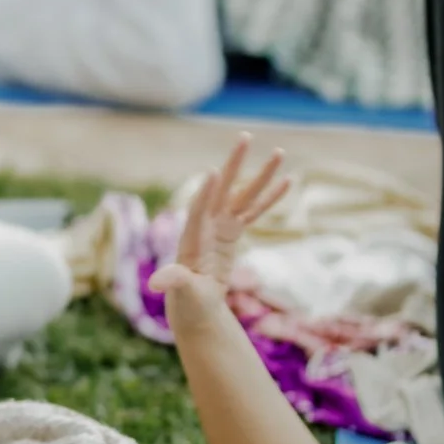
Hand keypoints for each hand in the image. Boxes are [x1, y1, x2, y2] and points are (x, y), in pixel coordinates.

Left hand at [150, 134, 289, 297]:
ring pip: (244, 195)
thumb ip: (173, 282)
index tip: (213, 171)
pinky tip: (287, 180)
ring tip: (279, 152)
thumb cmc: (186, 302)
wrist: (195, 306)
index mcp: (192, 239)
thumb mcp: (182, 293)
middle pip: (222, 190)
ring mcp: (220, 226)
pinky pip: (254, 210)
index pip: (199, 211)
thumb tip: (155, 283)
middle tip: (244, 137)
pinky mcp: (233, 232)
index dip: (206, 193)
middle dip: (233, 165)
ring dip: (261, 175)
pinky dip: (270, 197)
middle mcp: (206, 226)